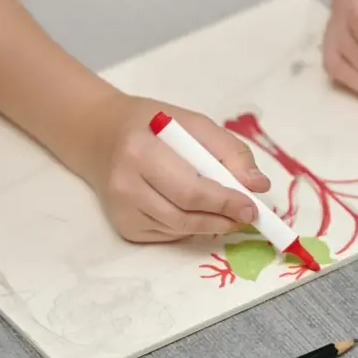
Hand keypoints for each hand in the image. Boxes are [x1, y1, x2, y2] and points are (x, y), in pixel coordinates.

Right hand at [80, 94, 270, 242]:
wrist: (100, 136)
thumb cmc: (151, 126)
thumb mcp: (192, 123)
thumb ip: (229, 151)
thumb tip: (257, 186)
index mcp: (141, 150)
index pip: (189, 188)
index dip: (224, 202)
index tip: (252, 207)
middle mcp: (125, 184)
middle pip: (184, 215)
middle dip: (222, 218)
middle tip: (247, 216)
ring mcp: (122, 210)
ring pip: (178, 230)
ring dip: (209, 225)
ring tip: (227, 213)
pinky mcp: (124, 227)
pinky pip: (167, 234)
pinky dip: (189, 227)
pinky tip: (192, 210)